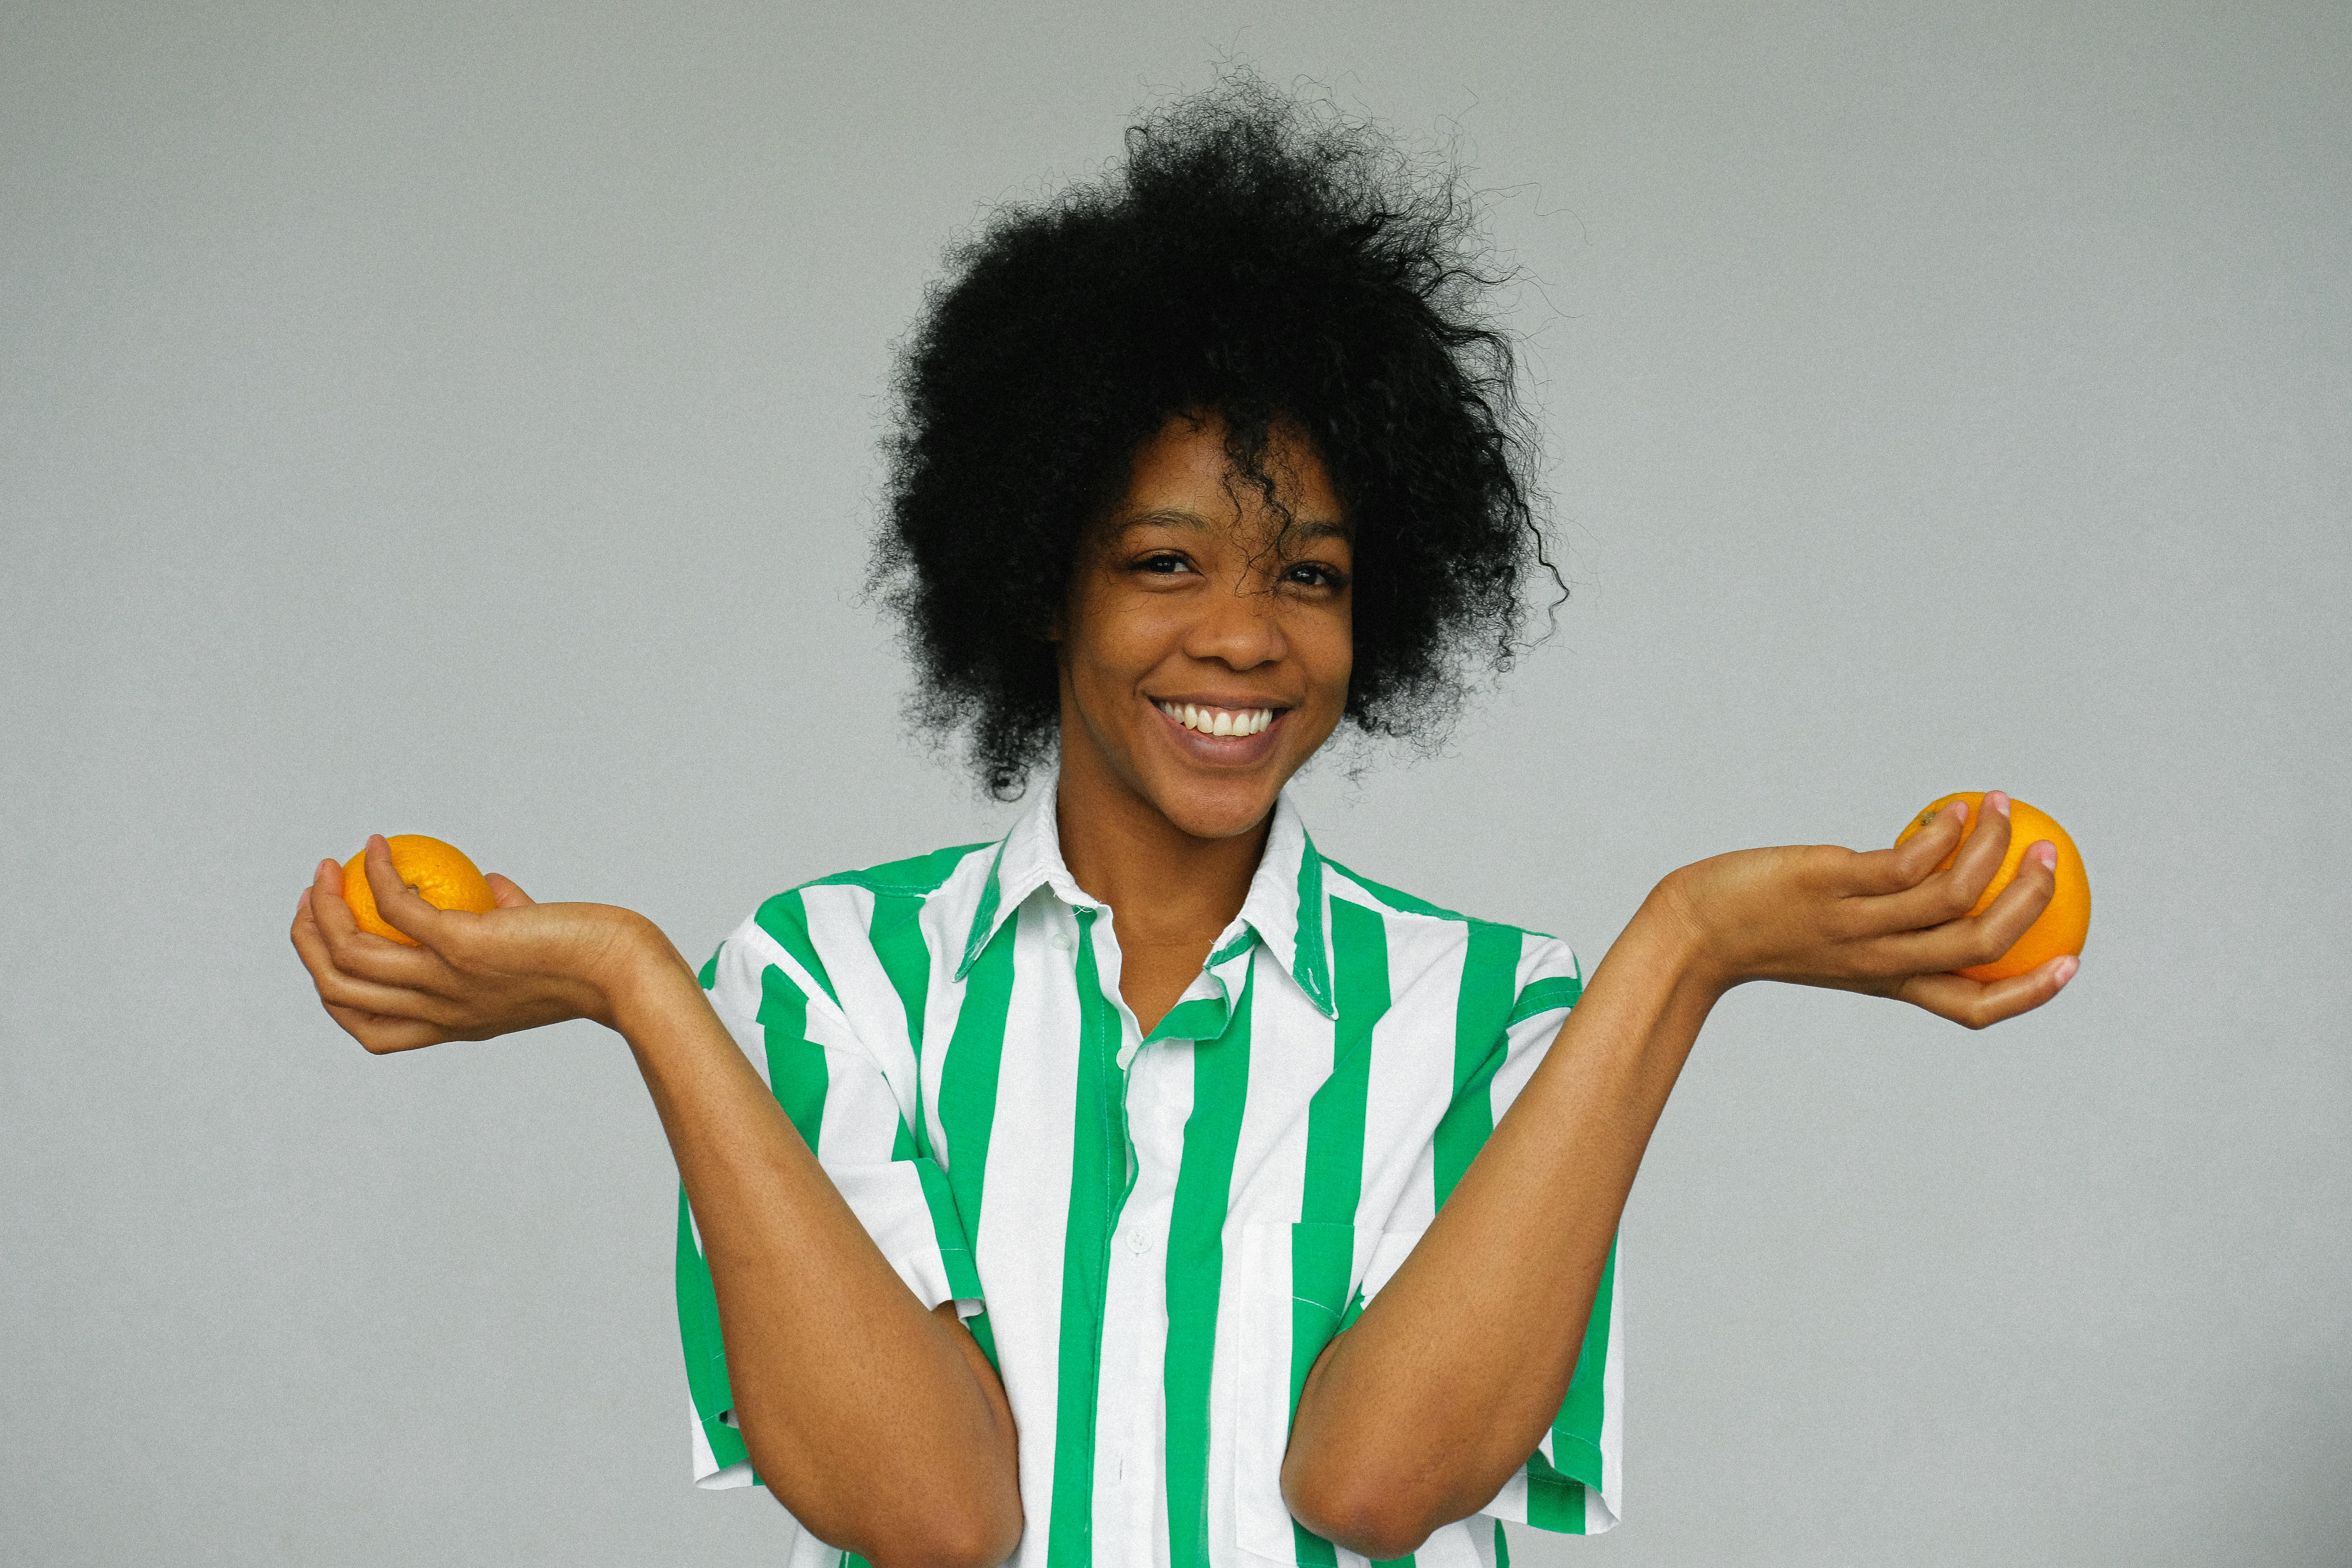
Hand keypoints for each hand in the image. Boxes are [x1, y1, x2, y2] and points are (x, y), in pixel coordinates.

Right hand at [289, 834, 667, 1052]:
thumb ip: (504, 921)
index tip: (328, 947)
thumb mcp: (530, 953)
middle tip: (311, 898)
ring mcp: (445, 981)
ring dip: (325, 909)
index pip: (369, 1027)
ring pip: (350, 954)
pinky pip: (396, 907)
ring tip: (325, 870)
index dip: (333, 991)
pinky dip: (378, 873)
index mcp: (452, 1023)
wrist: (624, 972)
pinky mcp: (460, 946)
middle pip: (340, 989)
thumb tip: (489, 884)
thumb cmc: (588, 960)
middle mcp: (440, 1011)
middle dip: (309, 944)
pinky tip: (377, 846)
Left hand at [1656, 793, 2077, 1028]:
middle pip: (1982, 944)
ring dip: (1993, 846)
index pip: (1975, 1008)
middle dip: (2032, 901)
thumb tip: (1932, 879)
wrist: (1693, 932)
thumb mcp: (1836, 941)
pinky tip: (1952, 810)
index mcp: (1890, 983)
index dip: (2032, 993)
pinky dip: (1942, 833)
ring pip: (1953, 896)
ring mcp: (1858, 925)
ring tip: (2004, 805)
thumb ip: (1885, 925)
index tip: (2073, 961)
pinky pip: (1907, 862)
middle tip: (2051, 854)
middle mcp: (1881, 961)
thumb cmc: (1765, 931)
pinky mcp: (1832, 886)